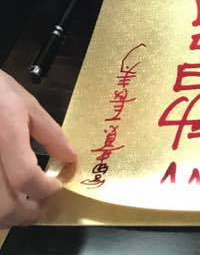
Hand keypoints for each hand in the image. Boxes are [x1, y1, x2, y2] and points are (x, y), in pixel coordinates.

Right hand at [0, 70, 75, 226]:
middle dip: (29, 213)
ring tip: (25, 202)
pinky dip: (0, 207)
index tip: (56, 186)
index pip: (25, 177)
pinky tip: (9, 195)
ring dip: (11, 216)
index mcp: (8, 136)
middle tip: (43, 204)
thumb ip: (51, 133)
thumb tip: (70, 158)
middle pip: (5, 206)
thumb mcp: (28, 105)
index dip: (44, 189)